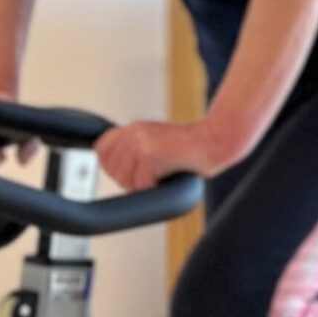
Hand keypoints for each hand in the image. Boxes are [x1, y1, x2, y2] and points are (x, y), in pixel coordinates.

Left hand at [96, 117, 219, 191]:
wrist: (216, 141)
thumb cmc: (193, 148)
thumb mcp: (157, 141)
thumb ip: (135, 150)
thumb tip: (115, 169)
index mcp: (133, 128)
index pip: (101, 149)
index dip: (112, 166)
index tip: (129, 172)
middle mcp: (134, 133)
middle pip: (111, 168)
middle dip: (127, 180)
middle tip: (150, 178)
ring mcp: (141, 143)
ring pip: (125, 180)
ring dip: (142, 186)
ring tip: (160, 178)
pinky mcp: (151, 155)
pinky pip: (141, 185)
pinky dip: (155, 189)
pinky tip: (167, 179)